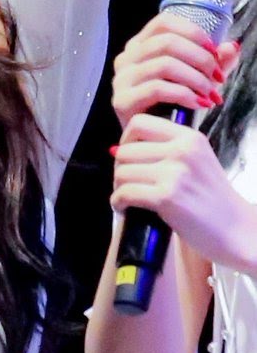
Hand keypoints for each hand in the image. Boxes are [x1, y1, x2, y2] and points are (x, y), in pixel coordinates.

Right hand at [111, 12, 240, 129]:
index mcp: (139, 47)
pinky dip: (184, 95)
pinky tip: (199, 104)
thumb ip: (215, 62)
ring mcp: (121, 80)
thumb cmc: (173, 107)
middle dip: (200, 59)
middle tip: (217, 77)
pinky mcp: (122, 101)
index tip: (214, 52)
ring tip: (210, 94)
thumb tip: (231, 47)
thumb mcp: (198, 79)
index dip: (193, 33)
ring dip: (195, 78)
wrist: (155, 142)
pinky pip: (157, 89)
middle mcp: (126, 59)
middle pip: (166, 42)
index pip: (163, 23)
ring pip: (164, 64)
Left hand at [111, 112, 256, 272]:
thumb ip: (166, 149)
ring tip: (125, 198)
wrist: (236, 230)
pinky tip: (123, 208)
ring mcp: (174, 173)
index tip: (127, 156)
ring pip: (122, 172)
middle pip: (126, 150)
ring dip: (118, 187)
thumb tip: (116, 149)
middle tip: (126, 183)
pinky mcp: (166, 197)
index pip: (140, 122)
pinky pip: (125, 193)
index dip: (125, 139)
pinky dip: (118, 202)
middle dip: (120, 168)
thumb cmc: (213, 199)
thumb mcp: (197, 161)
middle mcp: (182, 151)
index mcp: (189, 138)